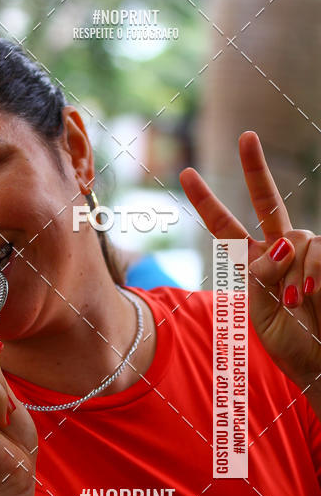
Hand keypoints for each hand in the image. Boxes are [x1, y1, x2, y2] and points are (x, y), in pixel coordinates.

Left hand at [179, 131, 320, 391]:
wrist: (319, 358)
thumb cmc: (289, 339)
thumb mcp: (258, 308)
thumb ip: (260, 275)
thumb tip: (281, 247)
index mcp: (254, 262)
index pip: (226, 226)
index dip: (206, 201)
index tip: (186, 174)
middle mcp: (281, 249)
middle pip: (268, 200)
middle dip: (255, 168)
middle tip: (246, 137)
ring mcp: (307, 252)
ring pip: (294, 238)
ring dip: (291, 273)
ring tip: (296, 303)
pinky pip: (315, 252)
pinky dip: (310, 274)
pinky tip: (310, 296)